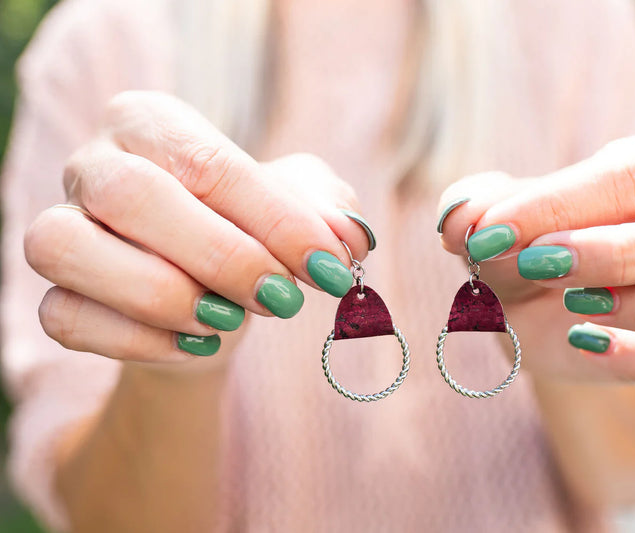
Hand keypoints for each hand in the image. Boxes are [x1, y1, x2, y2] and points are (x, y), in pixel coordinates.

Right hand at [24, 91, 369, 372]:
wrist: (217, 299)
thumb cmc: (256, 236)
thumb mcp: (303, 212)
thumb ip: (328, 213)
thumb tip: (349, 236)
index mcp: (151, 122)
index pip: (208, 161)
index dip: (274, 218)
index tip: (328, 265)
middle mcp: (94, 165)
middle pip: (133, 196)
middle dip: (222, 257)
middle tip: (283, 298)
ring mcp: (60, 228)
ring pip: (70, 250)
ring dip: (166, 296)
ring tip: (230, 319)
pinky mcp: (53, 295)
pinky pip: (66, 316)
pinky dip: (140, 340)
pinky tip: (195, 342)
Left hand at [437, 135, 634, 396]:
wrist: (536, 326)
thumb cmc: (520, 258)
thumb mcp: (488, 230)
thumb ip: (471, 211)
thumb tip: (462, 220)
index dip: (561, 203)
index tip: (491, 234)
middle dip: (620, 254)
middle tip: (538, 265)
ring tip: (575, 307)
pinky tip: (588, 347)